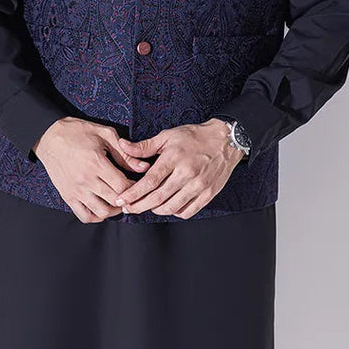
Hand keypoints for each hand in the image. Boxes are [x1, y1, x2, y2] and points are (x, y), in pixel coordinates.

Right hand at [33, 117, 153, 222]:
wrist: (49, 136)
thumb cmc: (78, 132)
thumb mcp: (105, 135)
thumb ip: (125, 153)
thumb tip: (143, 168)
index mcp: (96, 163)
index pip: (122, 185)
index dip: (134, 187)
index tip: (138, 184)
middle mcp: (85, 180)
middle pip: (114, 200)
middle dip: (128, 200)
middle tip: (132, 194)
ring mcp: (75, 190)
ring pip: (101, 212)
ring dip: (114, 211)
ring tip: (119, 202)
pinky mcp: (67, 196)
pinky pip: (84, 216)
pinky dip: (96, 217)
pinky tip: (103, 208)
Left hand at [113, 118, 244, 219]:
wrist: (226, 140)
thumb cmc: (194, 137)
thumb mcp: (168, 136)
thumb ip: (145, 146)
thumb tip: (123, 146)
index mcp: (174, 158)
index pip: (149, 181)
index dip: (133, 193)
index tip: (121, 200)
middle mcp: (187, 173)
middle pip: (158, 198)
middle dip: (139, 206)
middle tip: (128, 208)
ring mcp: (199, 185)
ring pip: (171, 206)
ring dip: (155, 210)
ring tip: (147, 206)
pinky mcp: (208, 194)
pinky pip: (188, 211)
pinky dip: (175, 212)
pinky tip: (169, 206)